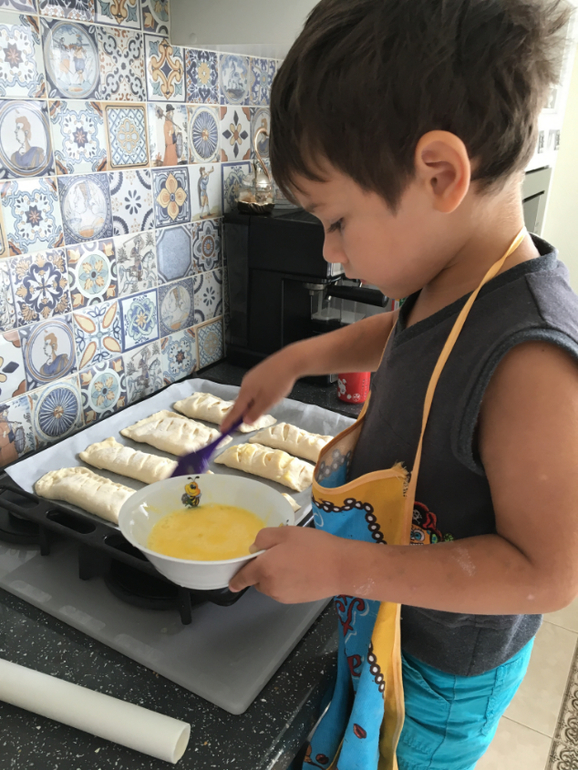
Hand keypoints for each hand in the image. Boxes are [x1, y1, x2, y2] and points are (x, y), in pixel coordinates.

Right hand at [220, 346, 301, 432]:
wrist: (289, 360)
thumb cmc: (278, 381)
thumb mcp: (267, 401)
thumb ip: (255, 413)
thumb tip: (245, 421)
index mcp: (246, 392)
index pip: (235, 411)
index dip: (229, 422)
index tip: (222, 430)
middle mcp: (246, 384)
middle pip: (242, 403)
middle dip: (244, 412)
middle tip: (249, 420)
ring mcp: (252, 377)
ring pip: (250, 396)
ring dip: (255, 404)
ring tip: (269, 403)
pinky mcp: (259, 373)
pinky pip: (256, 389)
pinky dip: (259, 396)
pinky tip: (271, 394)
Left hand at [229, 526, 344, 602]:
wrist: (341, 567)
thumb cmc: (313, 546)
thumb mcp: (286, 532)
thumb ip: (264, 538)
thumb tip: (255, 549)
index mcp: (264, 569)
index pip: (243, 577)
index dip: (236, 578)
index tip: (232, 582)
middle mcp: (270, 586)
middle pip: (258, 580)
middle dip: (263, 569)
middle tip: (282, 554)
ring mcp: (283, 596)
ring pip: (272, 585)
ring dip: (276, 576)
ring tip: (296, 561)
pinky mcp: (296, 600)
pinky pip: (284, 590)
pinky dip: (287, 582)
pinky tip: (303, 571)